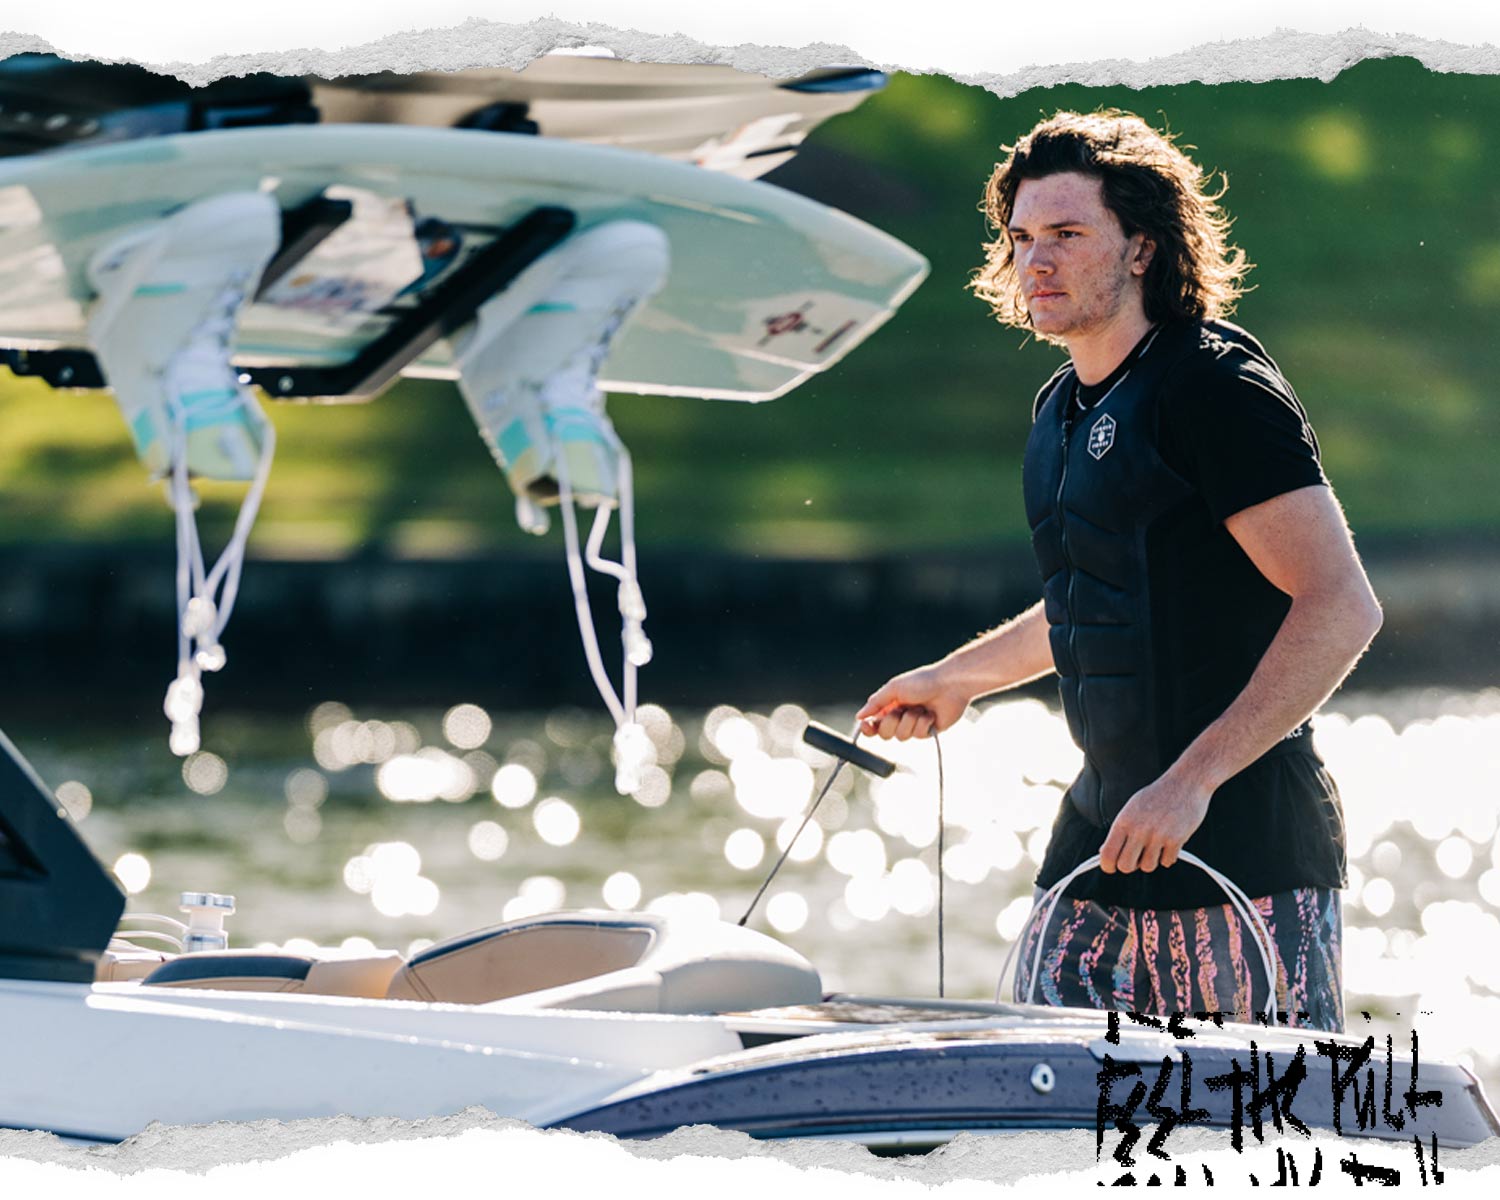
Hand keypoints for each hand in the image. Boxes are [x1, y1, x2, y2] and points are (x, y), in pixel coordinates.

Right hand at [855, 664, 968, 739]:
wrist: (950, 684)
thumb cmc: (923, 681)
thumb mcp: (894, 688)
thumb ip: (876, 702)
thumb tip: (859, 715)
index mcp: (890, 705)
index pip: (873, 723)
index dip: (868, 728)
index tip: (866, 726)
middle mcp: (900, 716)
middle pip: (885, 733)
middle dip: (891, 723)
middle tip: (900, 711)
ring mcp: (914, 725)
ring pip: (901, 736)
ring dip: (910, 721)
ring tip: (920, 709)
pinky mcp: (928, 730)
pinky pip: (918, 735)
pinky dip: (924, 723)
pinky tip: (931, 713)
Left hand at [1098, 772, 1212, 873]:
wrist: (1186, 783)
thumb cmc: (1157, 796)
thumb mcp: (1132, 808)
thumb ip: (1120, 831)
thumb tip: (1104, 852)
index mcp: (1124, 821)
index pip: (1108, 854)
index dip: (1107, 865)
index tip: (1112, 867)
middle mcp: (1139, 830)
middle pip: (1126, 866)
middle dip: (1131, 865)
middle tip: (1136, 857)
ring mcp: (1158, 836)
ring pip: (1148, 867)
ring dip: (1151, 860)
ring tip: (1155, 846)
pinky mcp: (1176, 840)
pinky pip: (1167, 862)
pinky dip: (1168, 856)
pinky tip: (1169, 842)